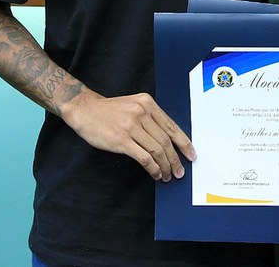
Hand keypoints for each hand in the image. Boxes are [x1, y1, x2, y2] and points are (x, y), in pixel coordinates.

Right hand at [62, 89, 195, 180]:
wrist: (86, 110)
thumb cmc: (111, 111)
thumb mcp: (134, 105)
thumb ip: (150, 118)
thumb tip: (168, 140)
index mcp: (148, 103)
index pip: (171, 126)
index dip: (184, 142)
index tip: (191, 154)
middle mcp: (142, 113)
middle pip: (166, 140)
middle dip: (176, 159)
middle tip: (180, 171)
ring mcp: (131, 126)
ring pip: (156, 150)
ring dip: (165, 166)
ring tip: (167, 176)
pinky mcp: (121, 140)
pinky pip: (143, 157)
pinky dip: (152, 168)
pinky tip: (155, 174)